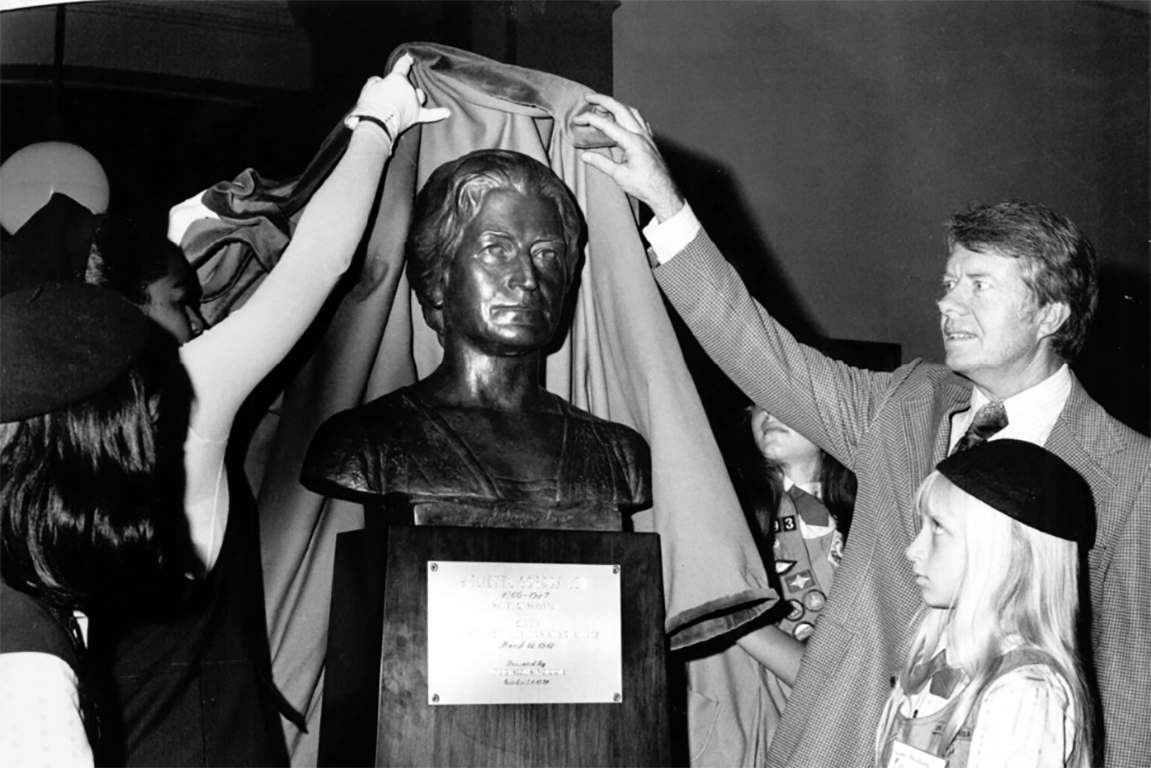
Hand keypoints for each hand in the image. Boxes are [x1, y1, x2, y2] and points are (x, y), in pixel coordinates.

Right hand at [350, 53, 449, 139]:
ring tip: (409, 101)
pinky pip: (430, 114)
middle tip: (391, 96)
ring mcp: (415, 103)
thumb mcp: (369, 88)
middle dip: (402, 88)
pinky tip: (447, 112)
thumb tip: (379, 82)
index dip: (406, 60)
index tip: (409, 56)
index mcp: (397, 79)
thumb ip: (376, 82)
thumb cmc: (371, 105)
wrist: (376, 123)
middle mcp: (409, 89)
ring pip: (420, 96)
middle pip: (410, 85)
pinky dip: (439, 113)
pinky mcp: (417, 116)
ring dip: (416, 97)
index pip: (403, 65)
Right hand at [574, 93, 683, 221]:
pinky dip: (628, 113)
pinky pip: (639, 120)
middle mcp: (641, 135)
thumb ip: (601, 163)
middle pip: (620, 108)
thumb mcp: (619, 176)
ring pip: (631, 111)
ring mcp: (647, 136)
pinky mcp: (650, 141)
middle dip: (602, 100)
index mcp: (632, 142)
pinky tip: (623, 117)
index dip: (589, 119)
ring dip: (616, 104)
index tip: (577, 120)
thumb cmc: (645, 186)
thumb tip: (585, 156)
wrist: (664, 193)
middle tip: (588, 97)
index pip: (607, 124)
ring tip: (602, 105)